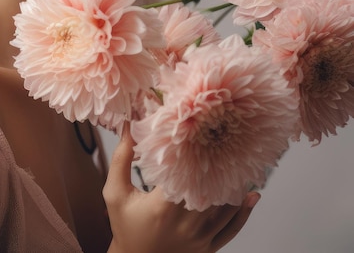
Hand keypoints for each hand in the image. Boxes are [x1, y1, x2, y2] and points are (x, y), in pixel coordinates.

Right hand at [103, 124, 259, 252]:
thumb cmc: (124, 225)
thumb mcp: (115, 192)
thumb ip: (121, 159)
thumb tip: (128, 126)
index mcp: (162, 207)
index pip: (185, 174)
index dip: (195, 153)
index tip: (200, 133)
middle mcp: (185, 224)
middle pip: (210, 188)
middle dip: (219, 164)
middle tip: (227, 140)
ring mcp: (200, 238)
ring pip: (225, 208)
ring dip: (234, 185)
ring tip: (242, 161)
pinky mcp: (208, 248)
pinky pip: (232, 229)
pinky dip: (243, 212)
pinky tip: (252, 195)